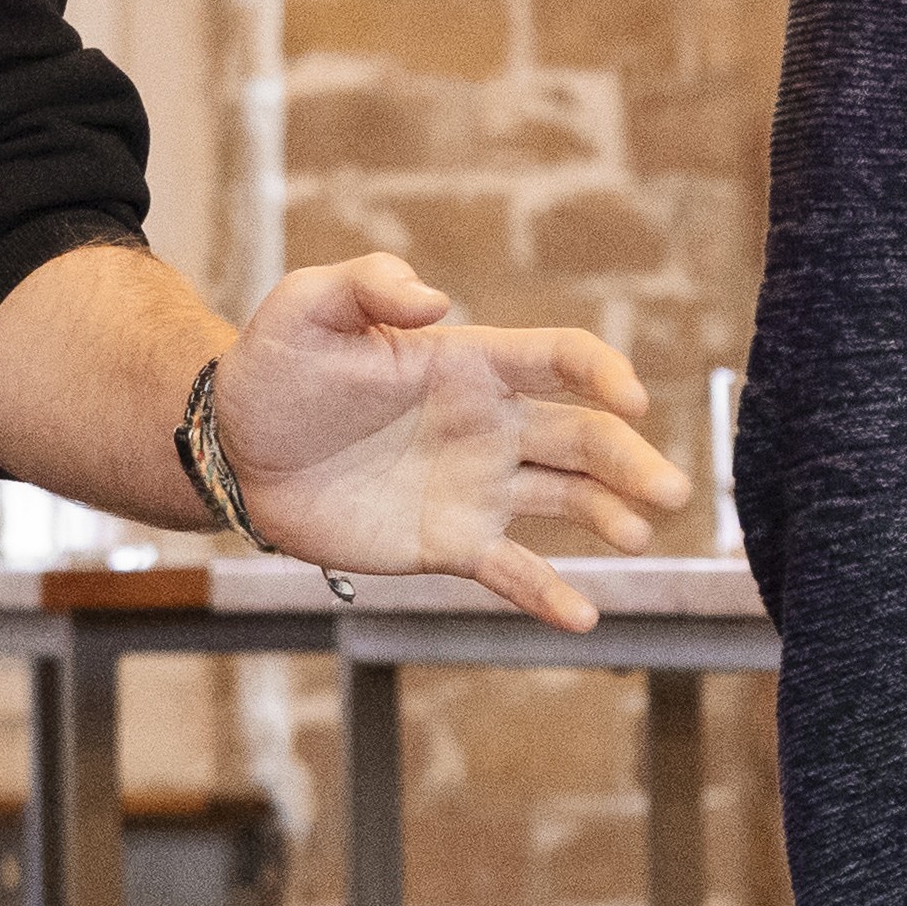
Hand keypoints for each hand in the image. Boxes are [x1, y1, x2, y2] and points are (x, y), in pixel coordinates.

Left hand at [209, 252, 681, 630]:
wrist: (235, 450)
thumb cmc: (276, 366)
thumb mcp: (306, 306)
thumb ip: (368, 285)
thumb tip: (435, 300)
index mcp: (471, 363)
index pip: (561, 360)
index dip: (604, 373)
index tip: (631, 400)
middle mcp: (491, 425)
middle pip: (584, 438)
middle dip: (632, 461)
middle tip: (671, 490)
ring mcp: (477, 487)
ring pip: (568, 500)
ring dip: (612, 515)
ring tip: (636, 535)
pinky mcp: (450, 543)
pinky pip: (514, 570)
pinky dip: (550, 595)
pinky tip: (584, 620)